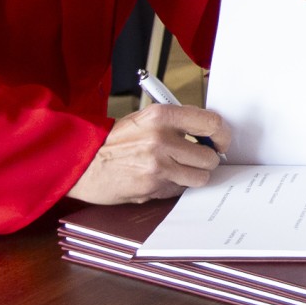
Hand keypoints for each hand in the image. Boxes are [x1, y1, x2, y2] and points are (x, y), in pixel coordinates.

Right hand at [66, 103, 231, 203]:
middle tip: (196, 160)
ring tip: (176, 170)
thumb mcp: (144, 120)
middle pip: (210, 155)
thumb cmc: (113, 142)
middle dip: (206, 160)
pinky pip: (180, 188)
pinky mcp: (153, 185)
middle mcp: (161, 138)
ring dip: (192, 176)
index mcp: (161, 115)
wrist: (83, 162)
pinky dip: (175, 186)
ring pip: (200, 176)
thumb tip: (209, 133)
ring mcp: (158, 164)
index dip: (222, 135)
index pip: (211, 122)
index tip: (220, 141)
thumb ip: (176, 123)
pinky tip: (159, 179)